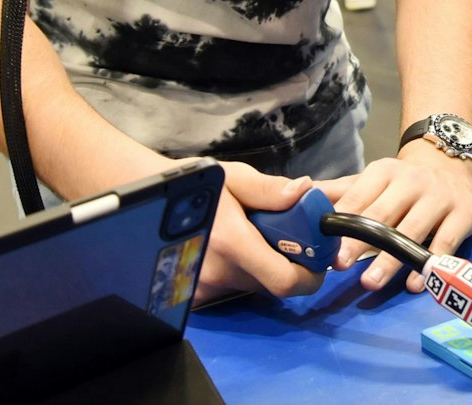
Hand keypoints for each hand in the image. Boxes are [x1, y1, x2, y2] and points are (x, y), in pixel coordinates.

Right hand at [195, 163, 325, 303]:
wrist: (153, 202)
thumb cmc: (197, 184)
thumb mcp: (233, 177)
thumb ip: (269, 189)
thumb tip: (304, 191)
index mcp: (232, 243)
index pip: (285, 280)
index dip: (309, 276)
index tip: (318, 260)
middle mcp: (219, 272)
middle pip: (273, 285)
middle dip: (289, 267)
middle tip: (289, 240)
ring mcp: (204, 288)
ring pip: (254, 288)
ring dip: (265, 268)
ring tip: (255, 237)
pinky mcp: (195, 294)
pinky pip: (234, 288)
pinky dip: (243, 273)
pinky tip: (234, 251)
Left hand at [318, 143, 471, 292]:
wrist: (449, 167)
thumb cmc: (401, 183)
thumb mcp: (372, 180)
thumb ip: (339, 192)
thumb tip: (297, 195)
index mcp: (385, 171)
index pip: (360, 196)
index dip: (342, 220)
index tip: (325, 243)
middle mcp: (413, 181)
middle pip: (383, 215)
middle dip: (360, 241)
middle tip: (339, 264)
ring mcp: (440, 198)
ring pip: (413, 231)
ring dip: (390, 259)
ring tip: (370, 281)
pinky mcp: (463, 214)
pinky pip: (445, 243)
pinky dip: (429, 264)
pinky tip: (414, 284)